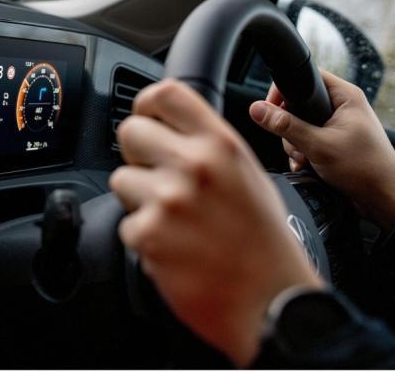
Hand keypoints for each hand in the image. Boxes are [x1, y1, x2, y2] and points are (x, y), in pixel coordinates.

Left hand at [110, 79, 322, 366]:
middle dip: (137, 155)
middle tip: (158, 179)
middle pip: (129, 131)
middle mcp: (194, 164)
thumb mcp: (247, 174)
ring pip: (121, 179)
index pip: (164, 93)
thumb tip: (168, 128)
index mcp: (221, 144)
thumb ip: (208, 146)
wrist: (273, 301)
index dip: (146, 106)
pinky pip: (126, 224)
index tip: (146, 120)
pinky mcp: (149, 235)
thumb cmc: (264, 242)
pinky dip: (144, 239)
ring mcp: (168, 199)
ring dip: (139, 200)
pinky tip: (174, 248)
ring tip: (174, 221)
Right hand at [248, 69, 394, 232]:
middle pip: (299, 105)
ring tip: (306, 159)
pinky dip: (303, 154)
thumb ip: (285, 126)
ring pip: (300, 126)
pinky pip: (308, 141)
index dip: (285, 90)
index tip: (271, 108)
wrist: (385, 200)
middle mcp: (342, 107)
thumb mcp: (318, 145)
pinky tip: (307, 166)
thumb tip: (257, 110)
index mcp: (345, 96)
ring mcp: (338, 126)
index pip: (307, 77)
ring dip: (296, 145)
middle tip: (297, 143)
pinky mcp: (335, 142)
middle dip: (290, 128)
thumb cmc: (366, 169)